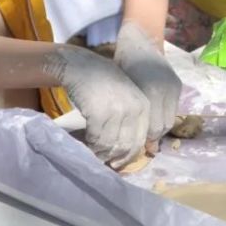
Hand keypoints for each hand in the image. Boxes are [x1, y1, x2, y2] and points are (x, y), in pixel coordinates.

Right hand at [43, 44, 149, 166]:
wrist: (81, 65)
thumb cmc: (103, 84)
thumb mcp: (126, 98)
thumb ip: (132, 120)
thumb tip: (132, 151)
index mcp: (144, 106)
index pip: (140, 141)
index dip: (128, 155)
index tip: (117, 161)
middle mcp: (134, 108)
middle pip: (127, 146)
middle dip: (115, 157)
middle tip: (103, 159)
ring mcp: (117, 110)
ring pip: (111, 145)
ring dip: (101, 151)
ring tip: (93, 149)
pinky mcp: (99, 112)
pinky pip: (96, 138)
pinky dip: (90, 143)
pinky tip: (86, 139)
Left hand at [114, 21, 181, 143]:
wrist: (141, 39)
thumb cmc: (123, 64)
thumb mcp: (122, 89)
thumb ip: (128, 112)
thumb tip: (130, 138)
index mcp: (149, 91)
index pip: (151, 128)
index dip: (141, 141)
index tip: (130, 147)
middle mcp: (165, 90)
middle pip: (161, 127)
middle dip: (150, 138)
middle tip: (136, 145)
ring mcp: (174, 88)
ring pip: (168, 120)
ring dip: (157, 129)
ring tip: (144, 133)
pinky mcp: (177, 86)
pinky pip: (172, 110)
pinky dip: (162, 118)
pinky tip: (151, 119)